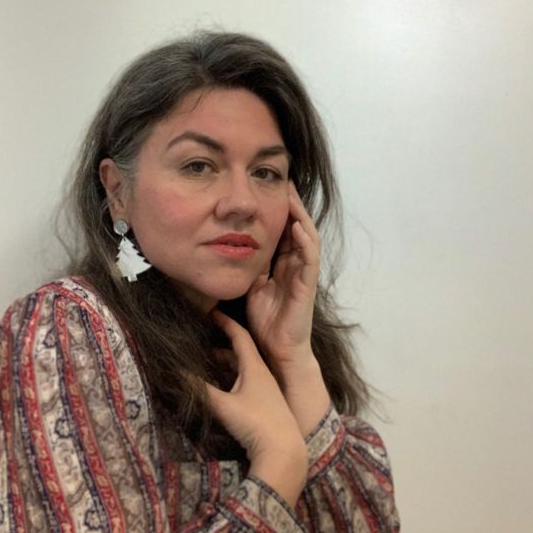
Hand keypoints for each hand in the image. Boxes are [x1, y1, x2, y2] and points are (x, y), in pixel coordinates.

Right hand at [205, 311, 306, 505]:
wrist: (284, 452)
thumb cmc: (255, 423)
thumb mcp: (223, 405)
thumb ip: (199, 389)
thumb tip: (175, 372)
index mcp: (254, 367)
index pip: (240, 336)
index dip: (225, 322)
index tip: (211, 312)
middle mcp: (262, 375)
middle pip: (239, 353)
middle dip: (220, 344)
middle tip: (201, 338)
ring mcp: (265, 391)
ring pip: (242, 370)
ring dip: (224, 365)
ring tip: (204, 361)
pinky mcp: (265, 405)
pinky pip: (245, 384)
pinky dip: (231, 380)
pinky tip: (219, 387)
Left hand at [246, 182, 319, 370]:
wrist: (278, 351)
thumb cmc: (266, 323)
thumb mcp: (250, 288)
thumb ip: (246, 269)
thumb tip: (223, 253)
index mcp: (282, 265)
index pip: (282, 231)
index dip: (278, 211)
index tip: (268, 188)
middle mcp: (295, 266)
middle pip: (297, 228)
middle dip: (292, 205)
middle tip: (284, 182)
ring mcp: (304, 274)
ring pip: (307, 238)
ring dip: (300, 216)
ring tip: (292, 196)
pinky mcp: (308, 285)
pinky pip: (310, 259)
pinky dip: (305, 241)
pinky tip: (297, 227)